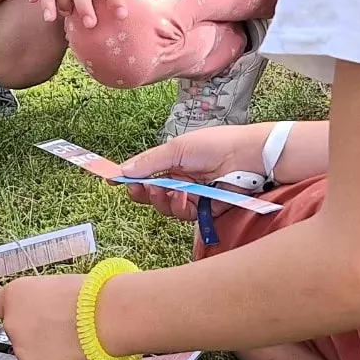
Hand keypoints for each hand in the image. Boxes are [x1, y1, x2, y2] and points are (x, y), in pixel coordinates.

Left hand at [0, 274, 92, 359]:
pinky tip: (72, 354)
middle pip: (16, 331)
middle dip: (33, 332)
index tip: (33, 316)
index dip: (21, 311)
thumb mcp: (54, 287)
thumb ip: (37, 303)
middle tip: (61, 329)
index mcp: (13, 294)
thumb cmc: (88, 296)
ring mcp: (20, 349)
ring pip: (29, 353)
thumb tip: (41, 316)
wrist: (105, 316)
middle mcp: (10, 322)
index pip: (2, 307)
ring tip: (72, 340)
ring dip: (44, 351)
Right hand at [120, 124, 270, 220]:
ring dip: (161, 200)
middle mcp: (180, 178)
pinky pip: (183, 214)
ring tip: (166, 190)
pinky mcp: (204, 208)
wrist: (247, 157)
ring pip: (165, 206)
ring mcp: (191, 194)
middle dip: (142, 193)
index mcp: (172, 160)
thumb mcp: (177, 148)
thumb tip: (122, 171)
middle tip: (139, 189)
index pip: (145, 171)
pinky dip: (179, 206)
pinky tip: (183, 196)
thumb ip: (149, 162)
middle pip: (151, 193)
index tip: (112, 181)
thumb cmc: (215, 145)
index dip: (129, 177)